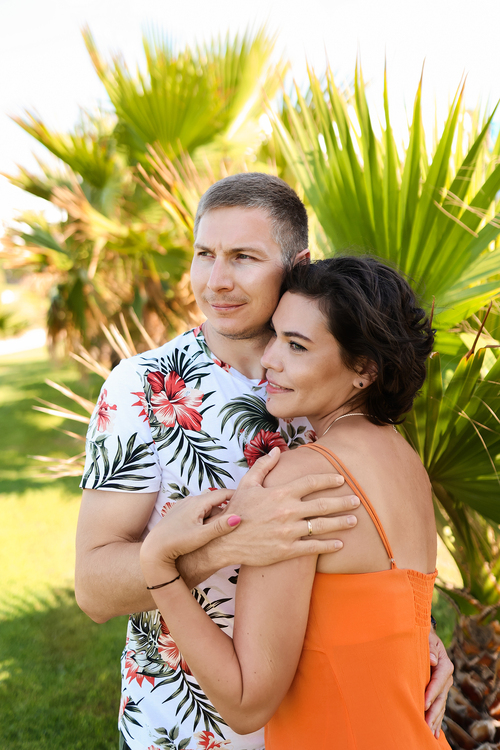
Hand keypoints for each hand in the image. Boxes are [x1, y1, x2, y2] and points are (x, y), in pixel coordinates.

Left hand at [140, 488, 239, 572]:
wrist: (153, 550)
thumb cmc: (177, 543)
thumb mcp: (201, 536)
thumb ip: (220, 527)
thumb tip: (238, 518)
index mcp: (197, 503)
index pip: (222, 493)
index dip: (236, 495)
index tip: (248, 498)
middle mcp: (190, 500)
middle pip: (214, 500)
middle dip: (226, 506)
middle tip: (239, 514)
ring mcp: (182, 506)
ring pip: (204, 506)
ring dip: (214, 512)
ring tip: (223, 524)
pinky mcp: (177, 513)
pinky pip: (196, 510)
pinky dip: (205, 515)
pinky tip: (207, 527)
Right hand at [216, 447, 358, 566]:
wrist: (224, 541)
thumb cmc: (236, 511)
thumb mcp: (247, 484)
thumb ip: (263, 466)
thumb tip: (275, 451)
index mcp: (280, 493)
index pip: (311, 482)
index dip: (328, 480)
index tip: (341, 480)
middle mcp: (288, 511)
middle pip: (323, 504)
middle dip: (343, 502)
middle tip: (357, 500)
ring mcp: (288, 532)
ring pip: (322, 526)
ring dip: (341, 523)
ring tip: (354, 521)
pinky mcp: (287, 550)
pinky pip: (313, 547)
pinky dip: (328, 545)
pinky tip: (340, 543)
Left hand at [425, 628, 453, 737]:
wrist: (427, 638)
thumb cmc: (424, 637)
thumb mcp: (427, 638)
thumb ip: (429, 647)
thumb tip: (431, 659)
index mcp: (444, 664)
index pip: (438, 681)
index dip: (432, 692)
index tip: (425, 703)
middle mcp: (446, 677)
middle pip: (441, 697)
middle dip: (434, 712)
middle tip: (426, 724)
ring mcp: (444, 686)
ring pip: (441, 705)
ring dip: (435, 719)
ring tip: (430, 732)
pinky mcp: (440, 692)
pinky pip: (440, 707)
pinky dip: (437, 720)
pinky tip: (434, 732)